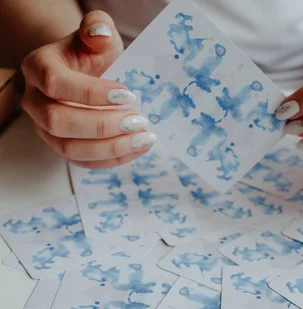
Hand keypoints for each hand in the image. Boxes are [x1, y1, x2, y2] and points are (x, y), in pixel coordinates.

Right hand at [21, 10, 154, 168]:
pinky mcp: (63, 148)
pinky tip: (138, 148)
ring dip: (110, 148)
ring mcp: (46, 129)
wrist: (85, 75)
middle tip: (137, 121)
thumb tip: (101, 34)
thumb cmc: (91, 55)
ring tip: (143, 138)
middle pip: (58, 122)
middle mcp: (35, 101)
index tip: (127, 93)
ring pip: (70, 149)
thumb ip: (98, 27)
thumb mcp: (98, 36)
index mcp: (39, 67)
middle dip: (101, 125)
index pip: (56, 83)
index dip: (91, 92)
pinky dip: (113, 159)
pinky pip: (84, 162)